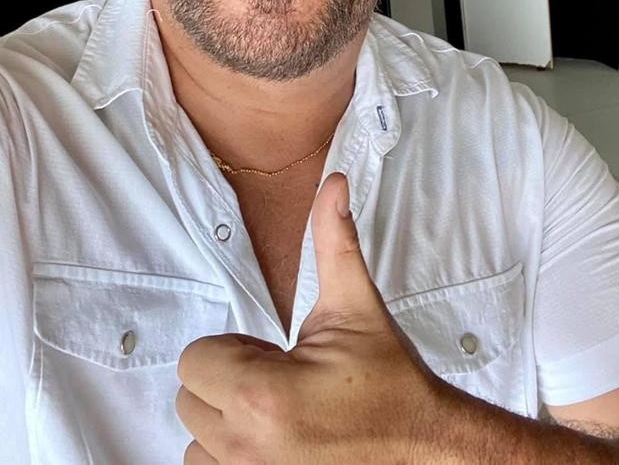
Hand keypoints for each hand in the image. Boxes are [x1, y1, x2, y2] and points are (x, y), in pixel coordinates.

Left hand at [175, 172, 448, 463]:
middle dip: (228, 382)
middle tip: (283, 382)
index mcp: (260, 394)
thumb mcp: (357, 306)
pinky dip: (232, 457)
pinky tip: (278, 442)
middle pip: (190, 399)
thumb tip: (333, 181)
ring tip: (282, 415)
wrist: (428, 450)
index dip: (234, 350)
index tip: (277, 356)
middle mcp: (245, 446)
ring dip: (228, 423)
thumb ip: (333, 241)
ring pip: (197, 440)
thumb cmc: (391, 383)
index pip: (194, 360)